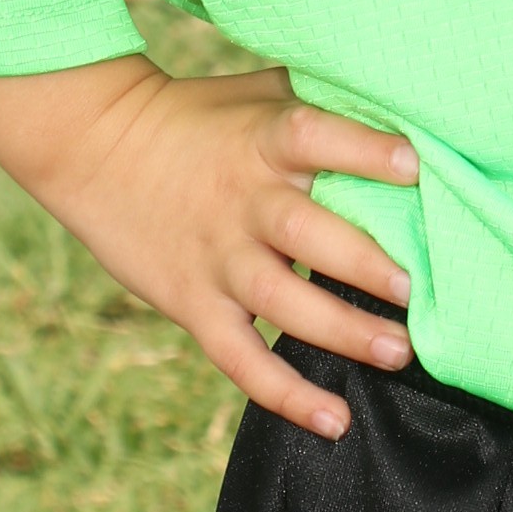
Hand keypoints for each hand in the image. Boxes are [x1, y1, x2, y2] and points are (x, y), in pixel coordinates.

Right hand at [0, 55, 418, 433]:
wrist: (94, 144)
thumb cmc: (197, 113)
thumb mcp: (256, 91)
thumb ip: (320, 97)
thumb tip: (403, 99)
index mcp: (264, 138)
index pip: (316, 137)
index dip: (365, 151)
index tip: (416, 167)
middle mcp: (244, 199)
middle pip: (308, 233)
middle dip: (367, 264)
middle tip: (418, 290)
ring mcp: (218, 255)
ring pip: (284, 301)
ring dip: (343, 330)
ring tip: (398, 352)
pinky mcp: (194, 302)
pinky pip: (242, 358)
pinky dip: (286, 394)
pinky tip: (335, 420)